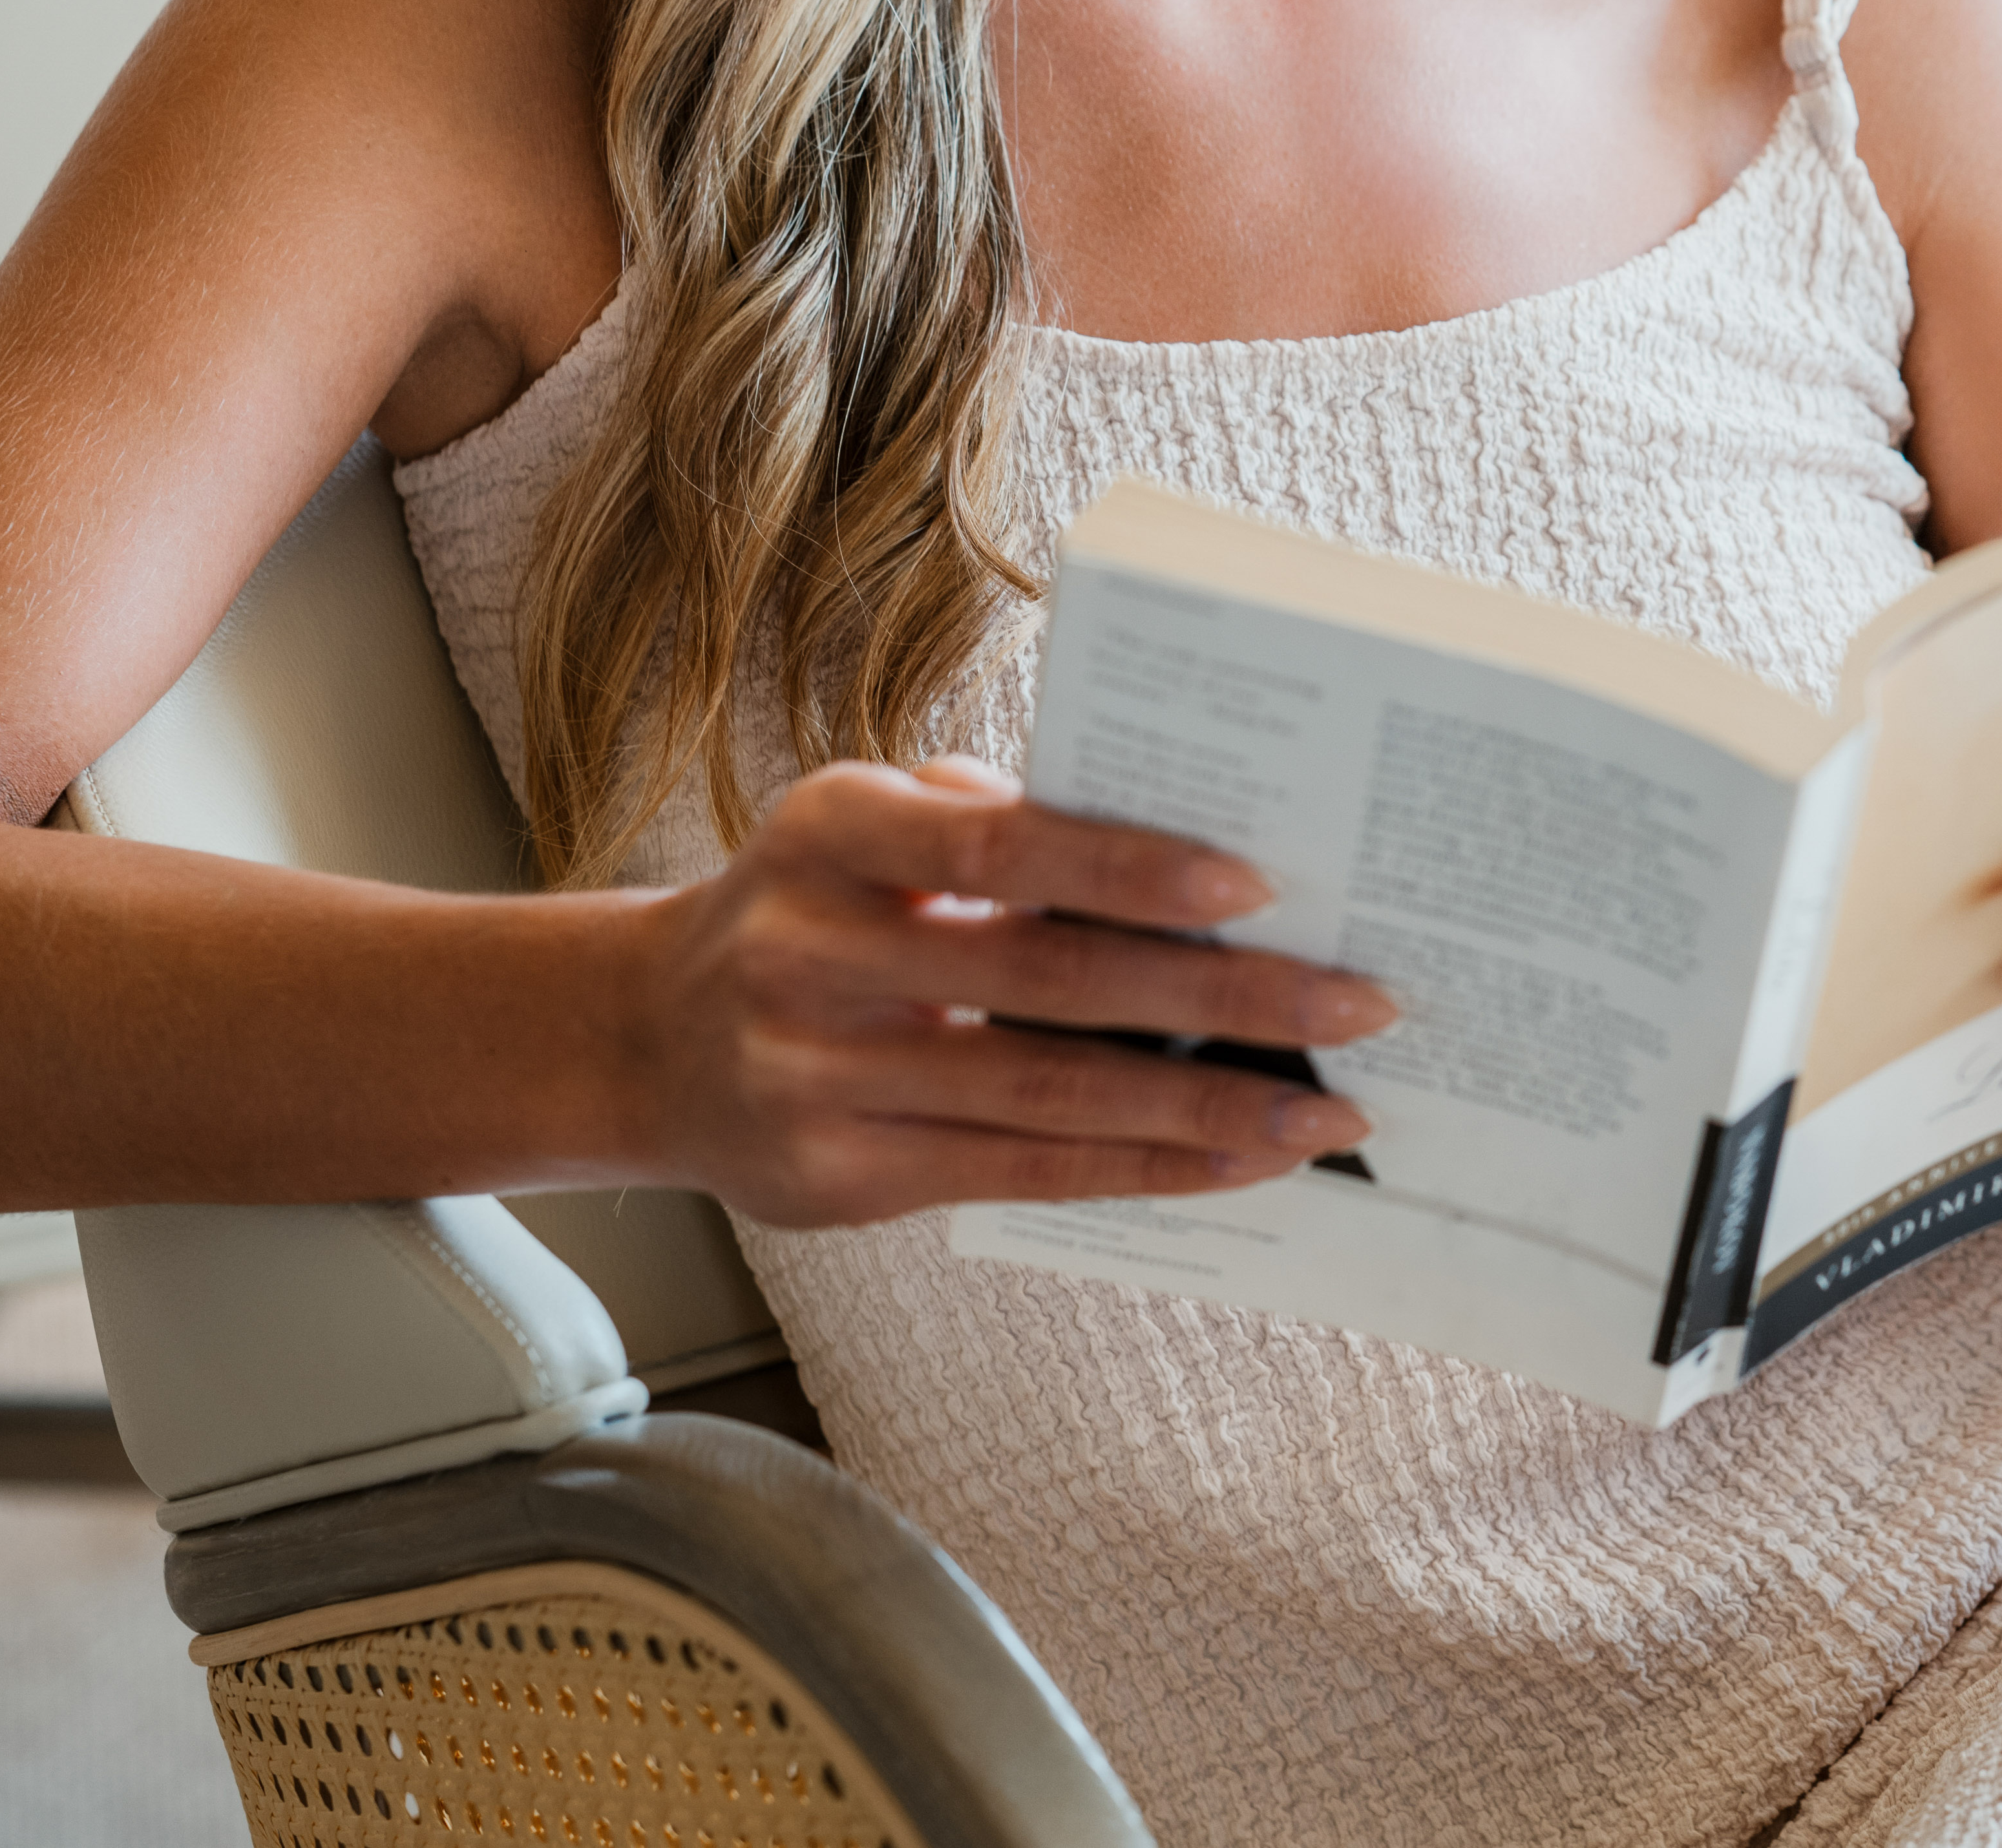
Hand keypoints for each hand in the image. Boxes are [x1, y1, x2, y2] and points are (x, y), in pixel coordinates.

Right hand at [624, 755, 1394, 1228]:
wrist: (645, 1037)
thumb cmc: (814, 908)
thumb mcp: (868, 827)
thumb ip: (991, 819)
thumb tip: (1179, 850)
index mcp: (831, 836)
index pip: (1000, 848)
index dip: (1128, 869)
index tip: (1257, 886)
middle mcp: (811, 956)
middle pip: (1049, 983)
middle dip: (1222, 998)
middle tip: (1356, 1003)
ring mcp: (815, 1079)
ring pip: (1048, 1097)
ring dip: (1206, 1108)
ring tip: (1327, 1109)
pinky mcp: (838, 1182)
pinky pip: (1021, 1173)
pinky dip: (1143, 1168)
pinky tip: (1237, 1162)